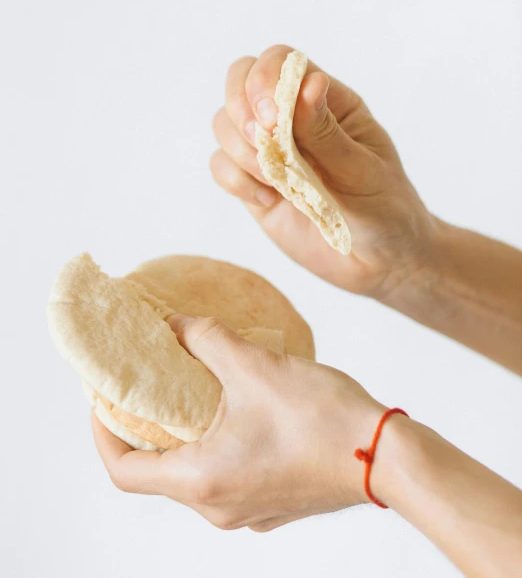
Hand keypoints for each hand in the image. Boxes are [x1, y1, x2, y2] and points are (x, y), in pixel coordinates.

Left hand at [92, 315, 384, 531]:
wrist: (387, 457)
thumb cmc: (323, 419)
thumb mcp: (254, 365)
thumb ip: (204, 338)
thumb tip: (173, 325)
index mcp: (203, 481)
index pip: (124, 471)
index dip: (102, 431)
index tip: (101, 397)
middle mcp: (219, 507)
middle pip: (157, 472)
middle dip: (143, 427)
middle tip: (143, 384)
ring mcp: (247, 510)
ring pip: (193, 473)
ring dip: (182, 433)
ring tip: (187, 388)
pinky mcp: (272, 502)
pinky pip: (225, 475)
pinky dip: (214, 443)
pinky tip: (232, 407)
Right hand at [211, 44, 435, 296]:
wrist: (381, 263)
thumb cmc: (385, 209)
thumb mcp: (363, 170)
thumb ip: (327, 132)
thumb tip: (307, 81)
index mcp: (328, 101)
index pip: (281, 61)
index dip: (264, 79)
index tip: (270, 119)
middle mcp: (292, 118)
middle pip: (240, 82)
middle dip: (241, 110)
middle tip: (263, 144)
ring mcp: (270, 150)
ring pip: (224, 123)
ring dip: (240, 149)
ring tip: (276, 182)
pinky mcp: (253, 183)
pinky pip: (220, 165)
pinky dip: (235, 180)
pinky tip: (268, 200)